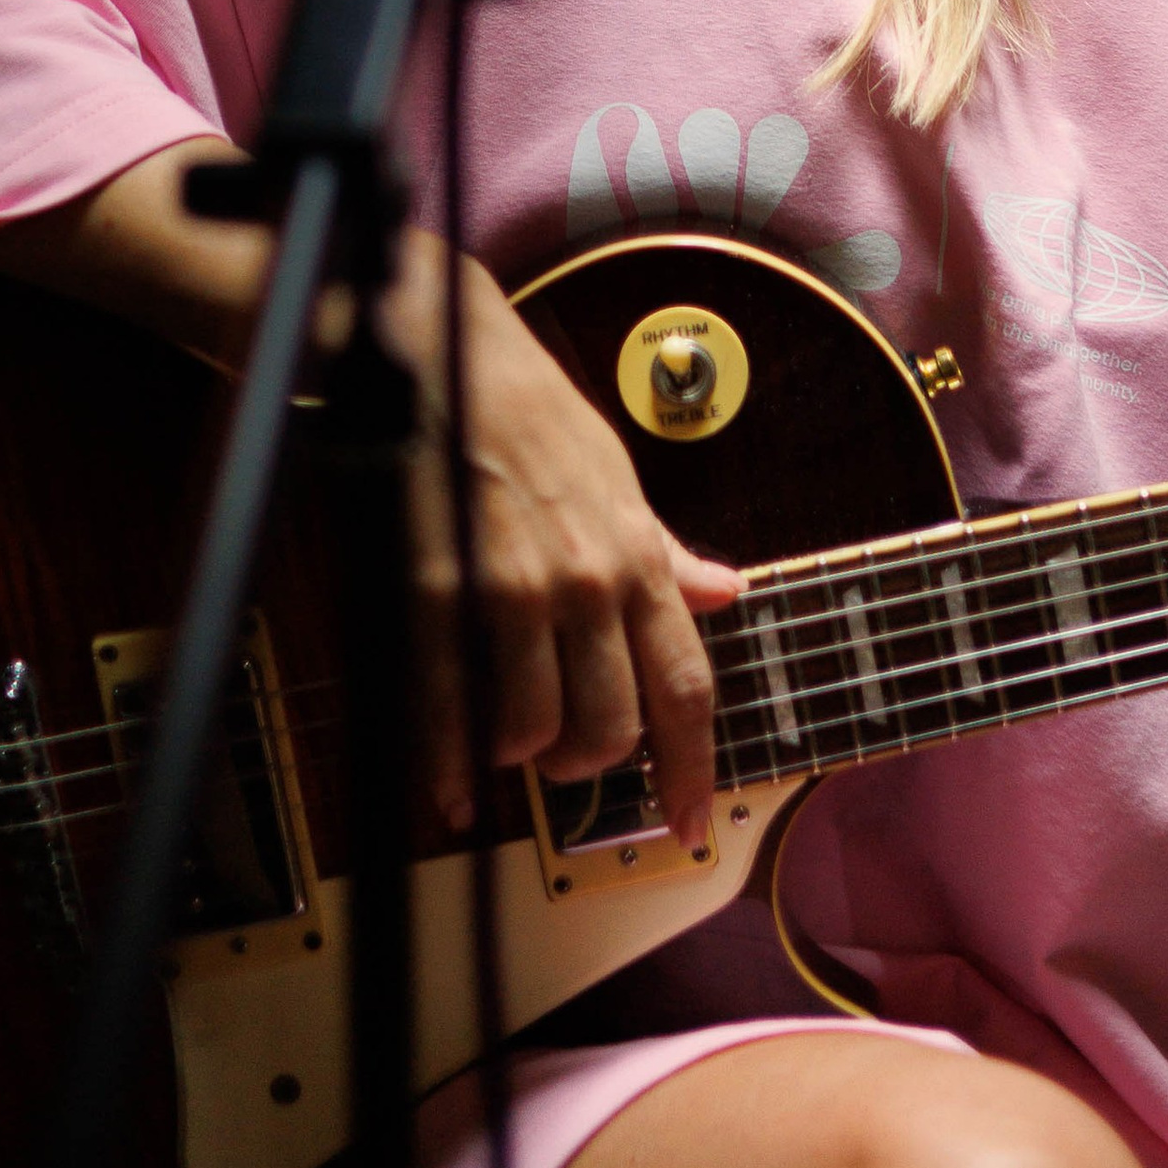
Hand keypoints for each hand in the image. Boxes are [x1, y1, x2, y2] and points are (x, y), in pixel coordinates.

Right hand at [0, 145, 738, 848]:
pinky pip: (449, 707)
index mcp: (636, 553)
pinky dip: (447, 767)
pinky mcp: (437, 588)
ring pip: (535, 730)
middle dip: (587, 763)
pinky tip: (446, 796)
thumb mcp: (615, 474)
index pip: (685, 684)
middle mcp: (587, 579)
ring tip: (502, 742)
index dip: (691, 767)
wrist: (438, 344)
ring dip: (519, 754)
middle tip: (563, 757)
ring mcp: (512, 588)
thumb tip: (731, 592)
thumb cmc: (529, 409)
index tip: (689, 822)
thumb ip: (668, 550)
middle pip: (610, 728)